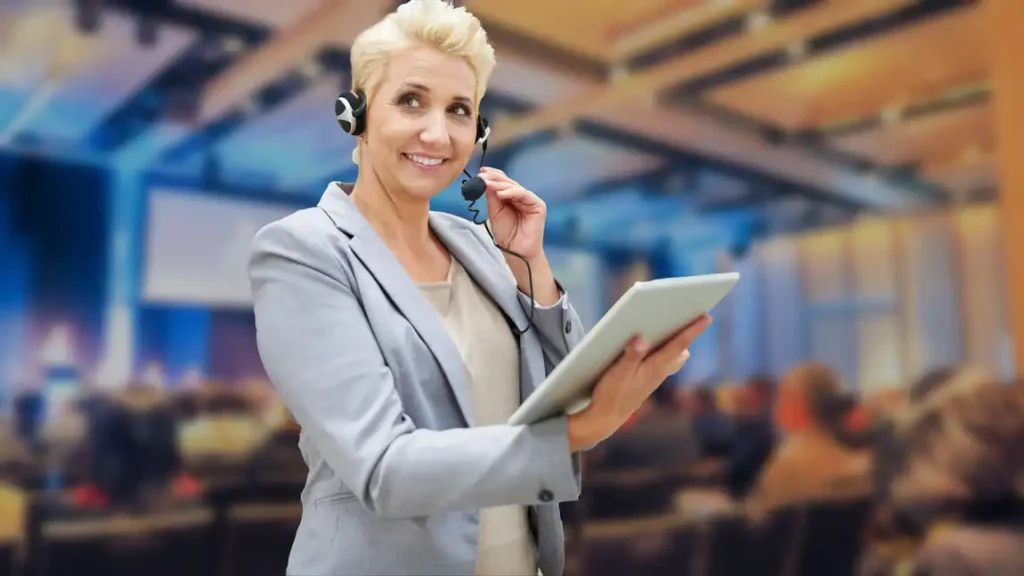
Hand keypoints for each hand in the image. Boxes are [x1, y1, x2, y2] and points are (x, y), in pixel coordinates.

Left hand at [478, 167, 545, 259]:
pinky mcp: (538, 205)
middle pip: (509, 182)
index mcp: (512, 198)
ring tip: (487, 184)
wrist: (517, 252)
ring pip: (515, 187)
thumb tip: (485, 181)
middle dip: (494, 178)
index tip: (480, 172)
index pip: (503, 182)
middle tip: (482, 176)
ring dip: (500, 184)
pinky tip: (500, 194)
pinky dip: (511, 193)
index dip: (493, 176)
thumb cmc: (507, 235)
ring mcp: (530, 200)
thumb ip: (492, 197)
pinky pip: (524, 195)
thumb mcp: (495, 213)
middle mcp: (522, 197)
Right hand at [567, 314, 712, 450]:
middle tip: (691, 314)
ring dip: (676, 342)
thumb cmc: (611, 395)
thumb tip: (641, 338)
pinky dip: (665, 350)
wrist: (606, 418)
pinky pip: (665, 361)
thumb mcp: (617, 373)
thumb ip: (630, 355)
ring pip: (675, 357)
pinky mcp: (648, 380)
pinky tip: (653, 344)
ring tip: (672, 325)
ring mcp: (655, 377)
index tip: (707, 317)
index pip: (679, 345)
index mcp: (655, 368)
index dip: (692, 330)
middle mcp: (660, 372)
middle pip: (681, 349)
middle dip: (687, 333)